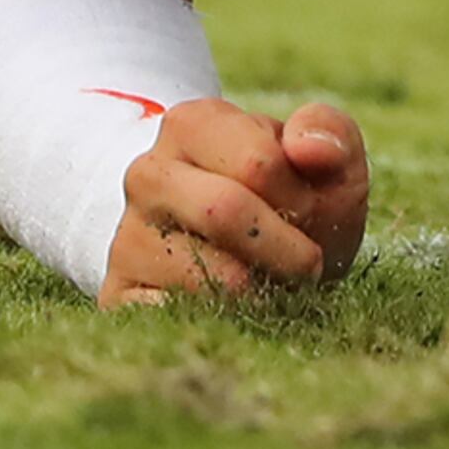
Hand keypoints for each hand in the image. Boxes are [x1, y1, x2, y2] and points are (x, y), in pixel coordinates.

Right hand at [100, 96, 367, 305]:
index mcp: (194, 124)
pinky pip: (170, 319)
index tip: (314, 213)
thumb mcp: (328, 160)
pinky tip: (238, 314)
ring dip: (257, 293)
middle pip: (223, 212)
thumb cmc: (294, 199)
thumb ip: (330, 135)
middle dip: (284, 249)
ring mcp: (126, 237)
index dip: (302, 198)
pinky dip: (220, 324)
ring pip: (199, 275)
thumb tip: (305, 146)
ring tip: (274, 286)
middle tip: (309, 266)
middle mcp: (148, 174)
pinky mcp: (118, 296)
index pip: (258, 163)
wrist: (252, 255)